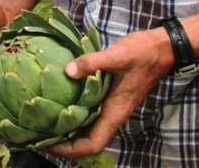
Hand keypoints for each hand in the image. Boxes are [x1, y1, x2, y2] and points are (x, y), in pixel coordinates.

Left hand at [47, 29, 174, 157]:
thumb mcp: (117, 55)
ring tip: (42, 120)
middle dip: (62, 142)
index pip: (92, 145)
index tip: (48, 145)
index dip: (70, 151)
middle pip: (85, 140)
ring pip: (86, 126)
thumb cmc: (143, 53)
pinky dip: (73, 110)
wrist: (161, 48)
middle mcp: (111, 113)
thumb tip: (68, 71)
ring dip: (66, 127)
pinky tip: (57, 99)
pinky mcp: (108, 94)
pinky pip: (88, 110)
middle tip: (37, 134)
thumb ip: (92, 62)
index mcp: (115, 112)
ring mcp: (110, 104)